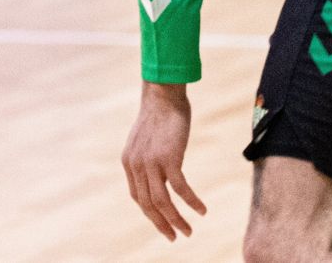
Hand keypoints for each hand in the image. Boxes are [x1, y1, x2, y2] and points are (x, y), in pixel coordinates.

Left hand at [123, 81, 206, 240]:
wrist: (163, 95)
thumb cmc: (159, 115)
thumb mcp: (146, 139)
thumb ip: (148, 157)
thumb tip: (157, 171)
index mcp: (129, 162)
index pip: (138, 196)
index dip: (150, 213)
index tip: (163, 223)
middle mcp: (136, 165)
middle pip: (148, 205)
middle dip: (162, 224)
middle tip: (175, 237)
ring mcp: (151, 163)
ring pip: (162, 202)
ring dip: (176, 220)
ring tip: (188, 231)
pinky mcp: (168, 158)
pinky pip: (180, 189)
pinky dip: (191, 202)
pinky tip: (202, 210)